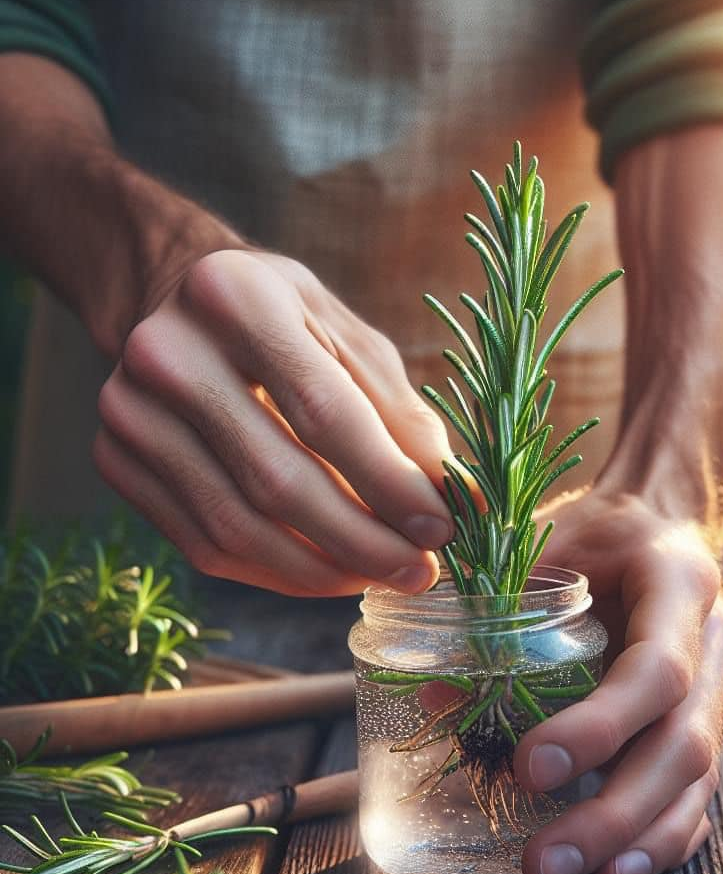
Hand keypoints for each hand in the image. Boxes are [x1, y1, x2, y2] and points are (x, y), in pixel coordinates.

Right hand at [94, 249, 454, 595]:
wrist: (172, 301)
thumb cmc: (282, 317)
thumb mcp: (349, 337)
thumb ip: (402, 413)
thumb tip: (457, 496)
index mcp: (236, 297)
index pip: (325, 411)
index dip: (389, 482)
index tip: (444, 528)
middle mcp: (166, 353)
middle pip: (276, 481)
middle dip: (362, 542)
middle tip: (421, 572)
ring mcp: (128, 412)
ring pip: (237, 528)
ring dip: (323, 570)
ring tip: (383, 577)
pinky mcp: (116, 461)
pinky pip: (206, 545)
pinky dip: (277, 572)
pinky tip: (330, 572)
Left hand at [514, 488, 722, 873]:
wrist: (656, 521)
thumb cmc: (596, 529)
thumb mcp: (548, 543)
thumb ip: (498, 608)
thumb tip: (435, 697)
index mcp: (679, 584)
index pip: (657, 668)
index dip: (600, 725)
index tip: (531, 766)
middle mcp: (712, 639)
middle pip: (683, 744)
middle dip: (615, 812)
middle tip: (545, 863)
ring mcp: (719, 682)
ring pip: (698, 778)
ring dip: (639, 839)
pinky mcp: (705, 716)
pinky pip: (699, 787)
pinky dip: (664, 835)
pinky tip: (622, 869)